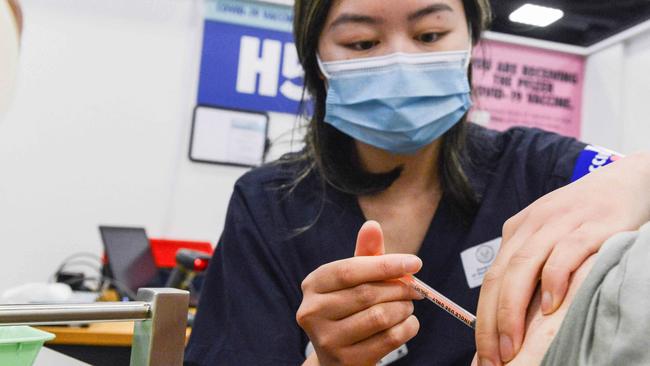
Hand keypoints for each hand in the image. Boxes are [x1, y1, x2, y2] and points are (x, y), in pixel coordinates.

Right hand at [296, 221, 422, 365]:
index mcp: (313, 284)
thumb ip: (366, 254)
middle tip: (416, 289)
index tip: (416, 262)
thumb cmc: (350, 308)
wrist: (339, 356)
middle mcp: (312, 311)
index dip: (385, 265)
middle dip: (399, 289)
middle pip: (367, 293)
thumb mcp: (355, 279)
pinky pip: (388, 339)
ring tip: (408, 306)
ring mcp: (326, 339)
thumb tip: (372, 226)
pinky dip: (407, 328)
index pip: (350, 270)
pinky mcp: (345, 361)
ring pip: (379, 317)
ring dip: (404, 309)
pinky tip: (407, 323)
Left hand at [475, 152, 649, 364]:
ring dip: (513, 310)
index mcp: (518, 231)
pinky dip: (553, 281)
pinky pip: (564, 254)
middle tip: (493, 358)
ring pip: (523, 268)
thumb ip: (532, 268)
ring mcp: (560, 224)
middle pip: (499, 277)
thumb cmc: (587, 217)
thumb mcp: (550, 237)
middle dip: (491, 322)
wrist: (628, 182)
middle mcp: (532, 226)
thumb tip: (514, 318)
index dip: (482, 318)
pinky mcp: (590, 227)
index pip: (490, 279)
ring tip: (512, 345)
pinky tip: (549, 307)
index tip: (482, 351)